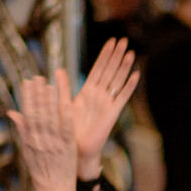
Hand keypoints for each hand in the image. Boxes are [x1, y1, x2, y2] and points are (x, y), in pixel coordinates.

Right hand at [8, 73, 77, 190]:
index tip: (26, 82)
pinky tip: (64, 101)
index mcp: (30, 140)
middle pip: (37, 113)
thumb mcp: (27, 151)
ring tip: (48, 83)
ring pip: (50, 118)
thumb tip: (12, 112)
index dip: (27, 97)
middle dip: (36, 94)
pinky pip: (66, 127)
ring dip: (48, 100)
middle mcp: (40, 140)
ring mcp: (54, 143)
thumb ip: (22, 130)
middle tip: (36, 77)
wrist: (54, 189)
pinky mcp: (68, 147)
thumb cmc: (41, 171)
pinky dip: (64, 114)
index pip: (27, 114)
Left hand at [71, 38, 139, 177]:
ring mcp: (107, 103)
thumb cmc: (69, 130)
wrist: (76, 150)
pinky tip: (135, 75)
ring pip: (117, 80)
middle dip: (116, 55)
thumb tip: (54, 72)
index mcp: (87, 92)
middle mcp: (99, 96)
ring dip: (124, 66)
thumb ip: (61, 89)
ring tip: (130, 52)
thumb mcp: (62, 106)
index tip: (111, 41)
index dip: (105, 55)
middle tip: (124, 40)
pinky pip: (122, 97)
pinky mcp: (113, 113)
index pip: (98, 69)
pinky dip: (129, 86)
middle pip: (110, 71)